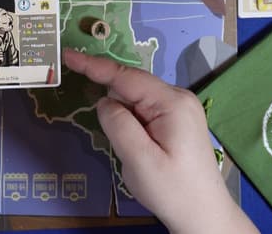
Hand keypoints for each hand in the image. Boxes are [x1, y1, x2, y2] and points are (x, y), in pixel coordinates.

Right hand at [63, 49, 256, 233]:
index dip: (94, 65)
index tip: (68, 55)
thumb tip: (104, 101)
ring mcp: (179, 108)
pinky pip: (144, 111)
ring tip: (140, 156)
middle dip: (114, 107)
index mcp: (171, 103)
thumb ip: (118, 124)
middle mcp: (178, 98)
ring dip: (125, 120)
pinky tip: (140, 149)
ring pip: (136, 101)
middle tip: (122, 143)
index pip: (126, 76)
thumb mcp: (139, 160)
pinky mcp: (176, 121)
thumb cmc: (173, 190)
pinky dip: (132, 124)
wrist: (204, 215)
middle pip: (131, 87)